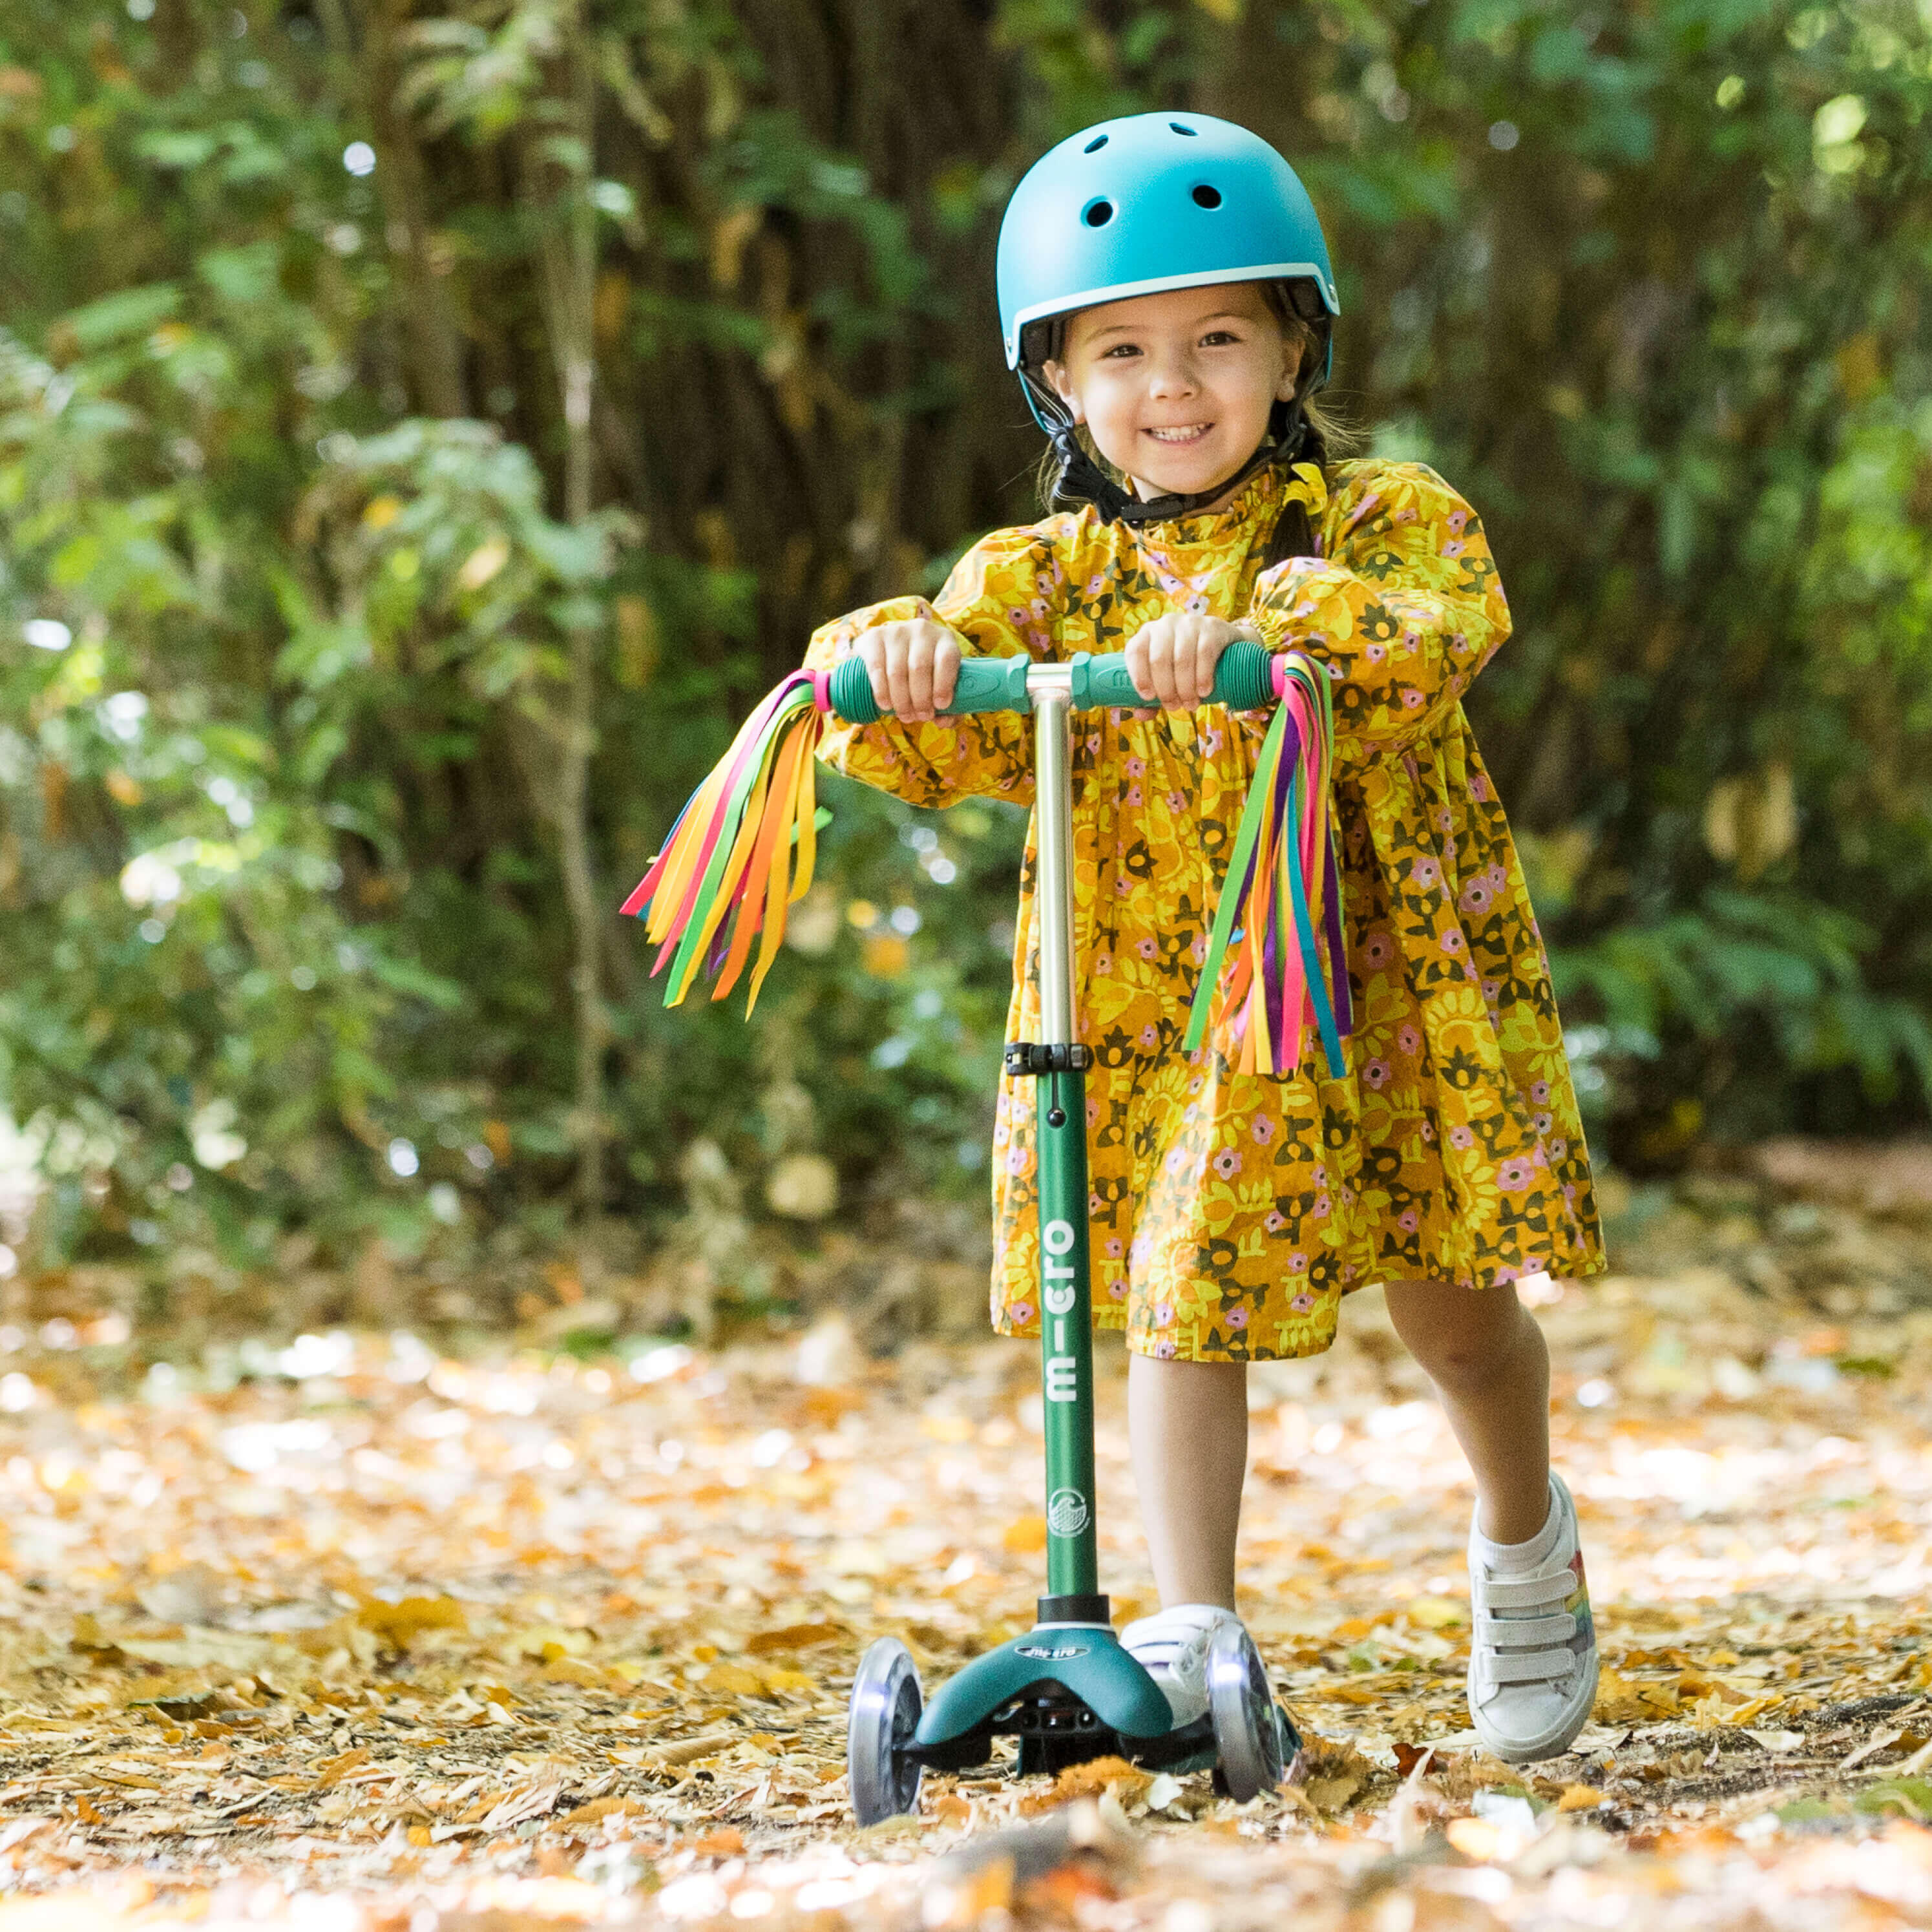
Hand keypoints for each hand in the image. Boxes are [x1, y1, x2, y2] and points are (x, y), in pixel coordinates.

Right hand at [853, 620, 961, 722]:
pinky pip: (877, 668)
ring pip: (897, 671)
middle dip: (921, 699)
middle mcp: (922, 630)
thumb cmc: (925, 675)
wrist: (891, 652)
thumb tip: (943, 721)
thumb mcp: (941, 686)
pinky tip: (886, 705)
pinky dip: (882, 691)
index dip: (944, 684)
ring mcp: (896, 631)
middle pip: (920, 667)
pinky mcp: (874, 637)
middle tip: (921, 717)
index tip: (940, 706)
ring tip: (905, 716)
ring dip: (901, 700)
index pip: (947, 658)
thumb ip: (950, 708)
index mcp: (945, 639)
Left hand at [1123, 613, 1261, 709]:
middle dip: (1165, 689)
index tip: (1149, 698)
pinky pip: (1204, 654)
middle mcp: (1165, 624)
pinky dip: (1203, 677)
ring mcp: (1189, 623)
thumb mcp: (1168, 678)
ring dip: (1185, 688)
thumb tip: (1140, 715)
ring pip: (1182, 659)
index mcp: (1147, 634)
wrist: (1223, 645)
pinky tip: (1204, 692)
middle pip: (1159, 659)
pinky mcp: (1211, 627)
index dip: (1139, 676)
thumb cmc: (1187, 664)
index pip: (1135, 651)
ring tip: (1190, 704)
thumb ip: (1153, 697)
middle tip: (1173, 707)